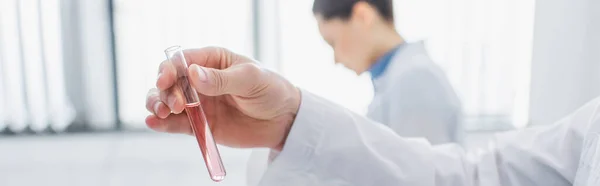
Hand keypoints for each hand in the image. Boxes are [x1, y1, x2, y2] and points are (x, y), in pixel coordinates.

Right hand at [145, 47, 299, 150]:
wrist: (284, 120)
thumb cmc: (270, 90)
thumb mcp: (250, 79)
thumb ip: (221, 79)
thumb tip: (193, 74)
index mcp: (212, 60)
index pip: (182, 60)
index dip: (169, 69)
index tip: (166, 81)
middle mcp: (200, 79)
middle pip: (169, 81)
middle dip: (165, 91)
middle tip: (176, 105)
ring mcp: (198, 102)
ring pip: (167, 101)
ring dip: (158, 105)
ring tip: (160, 114)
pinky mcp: (200, 124)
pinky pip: (177, 124)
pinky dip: (162, 124)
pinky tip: (154, 123)